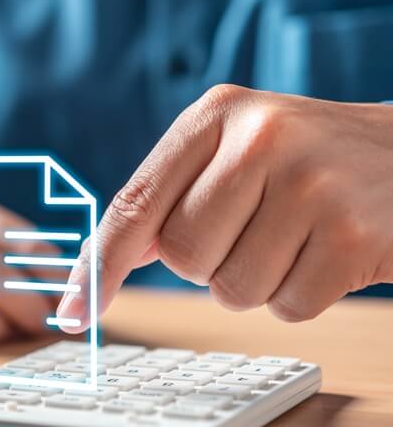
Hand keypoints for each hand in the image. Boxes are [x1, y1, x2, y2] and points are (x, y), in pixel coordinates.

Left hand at [57, 85, 392, 324]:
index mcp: (218, 115)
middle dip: (209, 263)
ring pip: (231, 290)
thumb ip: (173, 192)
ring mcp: (312, 186)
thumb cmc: (308, 159)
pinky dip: (301, 295)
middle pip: (181, 257)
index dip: (100, 265)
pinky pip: (287, 308)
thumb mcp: (239, 147)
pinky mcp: (353, 237)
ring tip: (296, 235)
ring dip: (257, 281)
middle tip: (257, 227)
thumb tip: (106, 259)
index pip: (135, 203)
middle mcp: (261, 139)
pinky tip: (328, 251)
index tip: (74, 311)